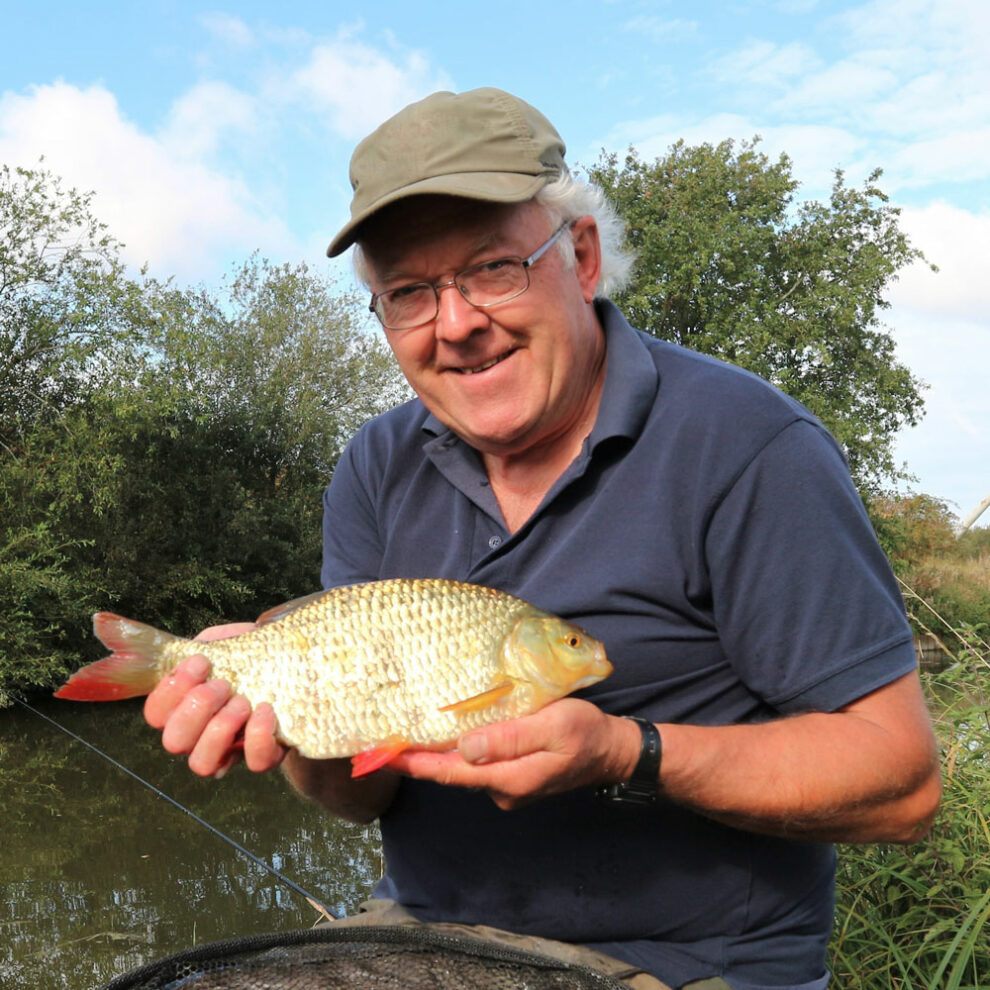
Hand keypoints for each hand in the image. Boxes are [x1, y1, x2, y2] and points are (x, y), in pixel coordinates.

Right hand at [142, 623, 287, 777]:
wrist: (296, 675)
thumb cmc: (251, 660)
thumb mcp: (221, 645)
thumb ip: (200, 644)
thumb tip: (157, 636)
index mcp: (182, 708)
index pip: (155, 714)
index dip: (171, 690)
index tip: (200, 661)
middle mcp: (198, 737)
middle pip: (173, 741)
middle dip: (196, 708)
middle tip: (222, 684)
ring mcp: (229, 752)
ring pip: (203, 763)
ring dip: (220, 728)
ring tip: (242, 701)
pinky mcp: (263, 756)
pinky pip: (255, 762)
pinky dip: (258, 736)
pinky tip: (266, 710)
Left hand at [388, 698, 641, 810]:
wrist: (613, 752)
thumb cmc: (585, 733)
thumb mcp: (551, 727)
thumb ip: (509, 738)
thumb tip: (465, 748)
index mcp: (509, 778)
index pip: (450, 771)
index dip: (415, 763)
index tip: (383, 754)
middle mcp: (502, 788)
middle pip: (451, 771)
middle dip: (418, 756)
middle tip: (383, 737)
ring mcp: (507, 785)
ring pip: (465, 767)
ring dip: (438, 751)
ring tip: (408, 728)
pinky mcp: (513, 777)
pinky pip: (480, 763)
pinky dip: (460, 749)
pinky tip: (448, 730)